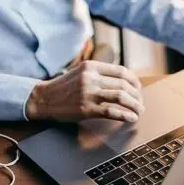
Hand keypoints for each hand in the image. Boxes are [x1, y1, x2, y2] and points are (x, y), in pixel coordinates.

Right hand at [25, 61, 144, 122]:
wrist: (43, 98)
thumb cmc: (64, 87)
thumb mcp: (81, 72)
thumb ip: (100, 73)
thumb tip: (124, 81)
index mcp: (92, 66)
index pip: (122, 71)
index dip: (134, 81)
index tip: (138, 89)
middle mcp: (91, 77)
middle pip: (124, 84)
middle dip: (137, 95)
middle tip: (140, 103)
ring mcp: (89, 93)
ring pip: (121, 97)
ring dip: (134, 105)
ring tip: (139, 111)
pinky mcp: (86, 109)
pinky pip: (112, 111)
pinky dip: (125, 115)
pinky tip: (131, 118)